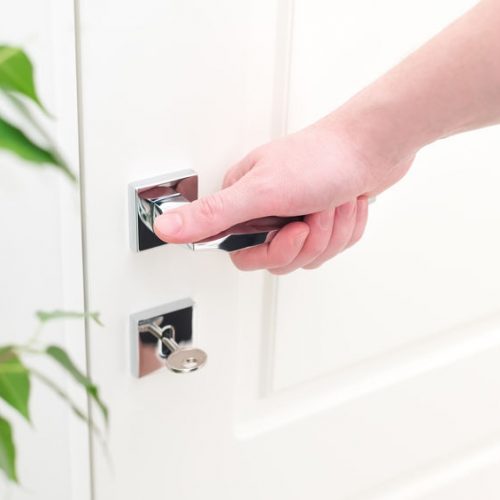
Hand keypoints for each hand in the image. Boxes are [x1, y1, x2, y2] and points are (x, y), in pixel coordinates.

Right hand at [154, 115, 413, 272]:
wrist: (374, 143)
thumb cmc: (323, 158)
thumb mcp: (260, 191)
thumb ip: (211, 215)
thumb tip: (164, 227)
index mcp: (245, 202)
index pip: (244, 254)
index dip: (273, 251)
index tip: (291, 231)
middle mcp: (269, 211)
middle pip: (281, 258)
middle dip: (309, 241)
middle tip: (315, 213)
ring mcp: (298, 215)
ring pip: (311, 254)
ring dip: (331, 231)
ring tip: (334, 201)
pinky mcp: (324, 220)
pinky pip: (333, 246)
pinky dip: (347, 228)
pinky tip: (347, 203)